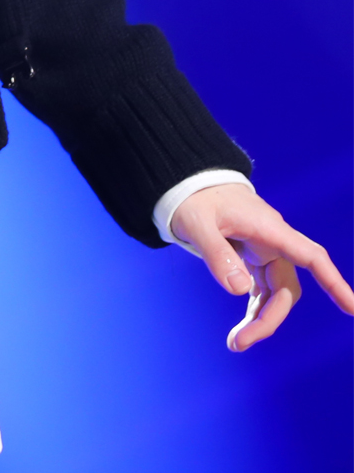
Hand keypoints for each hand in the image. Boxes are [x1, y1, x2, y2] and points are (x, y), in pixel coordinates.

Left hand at [170, 183, 353, 350]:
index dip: (333, 282)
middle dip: (269, 320)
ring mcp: (265, 250)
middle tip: (237, 343)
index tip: (353, 308)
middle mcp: (273, 241)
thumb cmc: (194, 199)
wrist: (191, 185)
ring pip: (277, 294)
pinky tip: (243, 327)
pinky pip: (264, 290)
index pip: (310, 255)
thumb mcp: (196, 223)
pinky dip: (256, 310)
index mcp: (268, 228)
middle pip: (287, 289)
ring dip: (262, 320)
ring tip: (235, 343)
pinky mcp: (255, 258)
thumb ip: (216, 253)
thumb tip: (240, 291)